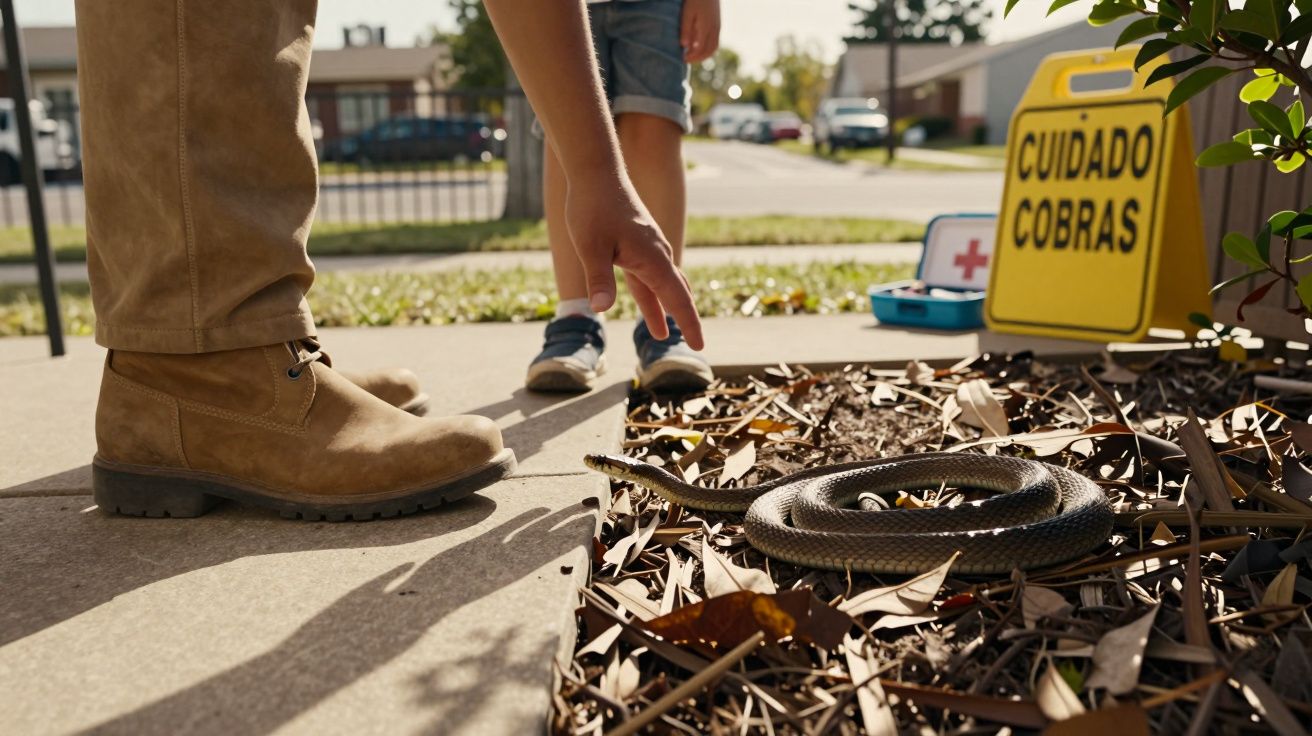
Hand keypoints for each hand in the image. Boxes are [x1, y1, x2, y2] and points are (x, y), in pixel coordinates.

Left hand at [564, 173, 703, 349]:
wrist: (596, 171)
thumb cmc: (592, 207)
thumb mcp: (591, 247)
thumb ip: (599, 279)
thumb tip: (600, 310)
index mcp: (652, 258)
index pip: (677, 298)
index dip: (689, 324)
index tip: (699, 346)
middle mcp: (657, 253)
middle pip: (677, 292)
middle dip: (685, 319)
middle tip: (696, 344)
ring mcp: (649, 247)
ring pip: (662, 284)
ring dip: (662, 308)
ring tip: (660, 333)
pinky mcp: (638, 242)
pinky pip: (648, 274)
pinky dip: (650, 293)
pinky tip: (647, 302)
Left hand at [680, 0, 720, 62]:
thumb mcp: (687, 12)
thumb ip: (686, 28)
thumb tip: (684, 45)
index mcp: (707, 27)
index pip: (701, 49)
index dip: (692, 56)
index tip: (682, 58)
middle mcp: (715, 29)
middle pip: (710, 50)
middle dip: (699, 58)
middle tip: (687, 59)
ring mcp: (718, 26)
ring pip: (714, 47)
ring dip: (704, 54)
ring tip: (692, 54)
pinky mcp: (717, 24)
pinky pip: (715, 40)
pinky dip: (707, 47)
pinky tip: (697, 45)